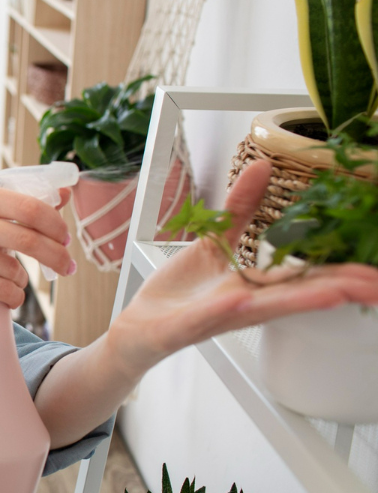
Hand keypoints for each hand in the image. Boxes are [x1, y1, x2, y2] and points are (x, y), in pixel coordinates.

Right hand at [0, 182, 73, 313]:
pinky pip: (3, 289)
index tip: (65, 238)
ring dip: (23, 280)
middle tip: (67, 266)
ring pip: (14, 269)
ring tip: (15, 280)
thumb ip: (23, 205)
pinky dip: (14, 296)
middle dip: (55, 255)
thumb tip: (66, 193)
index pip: (28, 206)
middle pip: (26, 238)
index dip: (54, 224)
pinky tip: (10, 294)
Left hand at [108, 160, 377, 375]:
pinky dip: (226, 306)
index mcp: (256, 286)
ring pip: (264, 308)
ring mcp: (217, 315)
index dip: (346, 274)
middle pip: (300, 297)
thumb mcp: (214, 242)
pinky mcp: (185, 325)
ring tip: (337, 293)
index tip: (376, 272)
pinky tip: (244, 298)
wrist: (138, 325)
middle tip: (377, 286)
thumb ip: (239, 208)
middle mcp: (245, 304)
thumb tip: (261, 166)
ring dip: (300, 301)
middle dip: (341, 290)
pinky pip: (208, 314)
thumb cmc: (180, 291)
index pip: (309, 280)